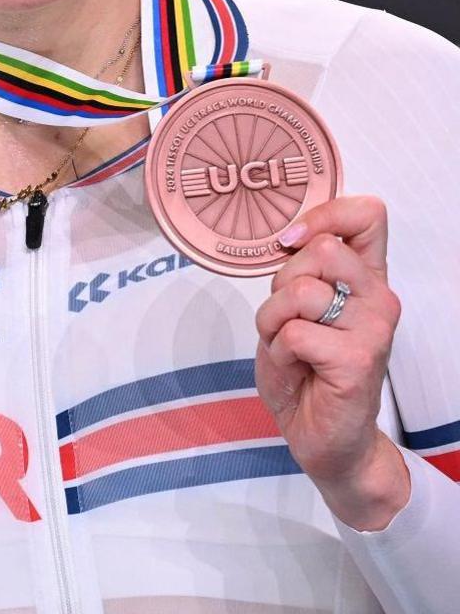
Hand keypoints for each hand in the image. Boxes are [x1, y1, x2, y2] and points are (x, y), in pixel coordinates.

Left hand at [254, 195, 409, 529]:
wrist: (323, 436)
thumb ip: (300, 271)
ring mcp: (373, 329)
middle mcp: (378, 298)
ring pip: (301, 292)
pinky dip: (278, 351)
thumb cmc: (306, 370)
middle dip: (281, 284)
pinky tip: (297, 369)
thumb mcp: (295, 309)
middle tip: (287, 320)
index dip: (323, 215)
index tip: (291, 242)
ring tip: (289, 348)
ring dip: (273, 322)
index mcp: (365, 279)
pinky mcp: (358, 359)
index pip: (367, 215)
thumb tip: (288, 236)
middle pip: (321, 249)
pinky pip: (293, 333)